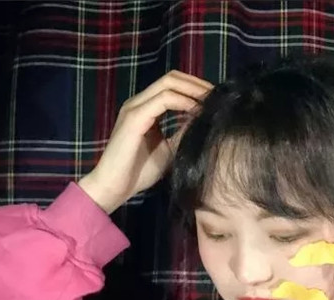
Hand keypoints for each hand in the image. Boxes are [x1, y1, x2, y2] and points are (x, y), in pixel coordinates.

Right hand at [78, 70, 212, 213]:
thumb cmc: (138, 173)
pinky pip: (164, 100)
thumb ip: (182, 134)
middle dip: (197, 84)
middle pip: (172, 78)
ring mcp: (135, 107)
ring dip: (193, 90)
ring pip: (168, 84)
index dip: (195, 88)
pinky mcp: (135, 117)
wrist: (115, 187)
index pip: (173, 85)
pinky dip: (184, 102)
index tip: (216, 99)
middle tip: (218, 96)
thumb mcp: (169, 150)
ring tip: (211, 102)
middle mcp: (139, 103)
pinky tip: (197, 112)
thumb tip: (204, 121)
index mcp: (146, 109)